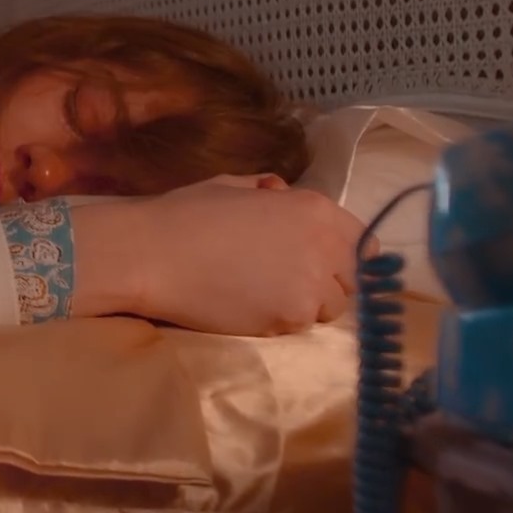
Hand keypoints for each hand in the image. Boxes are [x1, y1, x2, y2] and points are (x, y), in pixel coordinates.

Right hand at [71, 176, 369, 336]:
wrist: (150, 254)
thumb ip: (266, 190)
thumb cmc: (183, 214)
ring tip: (266, 297)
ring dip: (306, 305)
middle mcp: (323, 245)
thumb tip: (278, 193)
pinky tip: (250, 308)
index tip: (324, 263)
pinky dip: (281, 321)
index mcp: (313, 208)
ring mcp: (309, 284)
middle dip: (328, 282)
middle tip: (289, 282)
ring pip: (330, 308)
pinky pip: (301, 326)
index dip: (345, 255)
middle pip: (352, 278)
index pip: (363, 241)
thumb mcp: (230, 186)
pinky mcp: (290, 317)